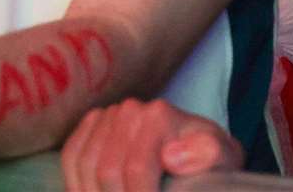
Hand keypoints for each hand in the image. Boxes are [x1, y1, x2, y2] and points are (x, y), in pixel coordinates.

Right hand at [59, 97, 240, 191]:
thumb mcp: (221, 158)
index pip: (136, 168)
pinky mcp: (92, 125)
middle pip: (106, 171)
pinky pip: (71, 156)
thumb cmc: (209, 159)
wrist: (197, 144)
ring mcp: (107, 115)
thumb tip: (171, 157)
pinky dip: (75, 183)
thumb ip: (206, 155)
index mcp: (158, 116)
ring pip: (83, 165)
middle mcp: (128, 110)